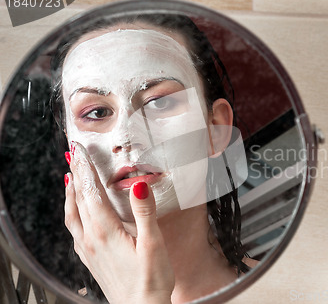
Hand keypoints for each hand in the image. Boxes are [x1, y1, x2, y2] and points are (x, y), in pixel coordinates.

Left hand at [64, 142, 173, 302]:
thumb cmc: (151, 280)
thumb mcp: (153, 243)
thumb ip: (144, 212)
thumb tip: (139, 184)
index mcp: (105, 230)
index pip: (91, 191)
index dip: (86, 168)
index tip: (80, 150)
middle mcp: (91, 238)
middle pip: (78, 199)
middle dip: (76, 175)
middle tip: (74, 155)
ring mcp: (88, 250)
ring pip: (72, 215)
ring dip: (70, 194)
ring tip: (71, 179)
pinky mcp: (91, 260)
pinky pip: (74, 230)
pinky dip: (72, 213)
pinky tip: (78, 214)